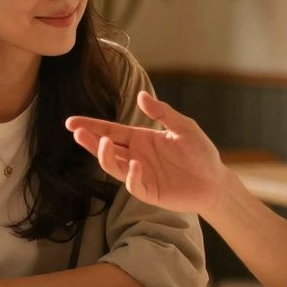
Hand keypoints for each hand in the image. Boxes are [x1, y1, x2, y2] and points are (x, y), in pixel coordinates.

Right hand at [66, 91, 226, 216]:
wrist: (215, 180)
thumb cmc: (200, 153)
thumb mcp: (183, 126)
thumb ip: (162, 112)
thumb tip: (140, 95)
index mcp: (140, 139)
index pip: (110, 131)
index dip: (91, 126)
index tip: (71, 122)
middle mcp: (135, 156)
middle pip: (106, 148)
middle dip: (90, 140)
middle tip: (77, 131)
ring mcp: (140, 175)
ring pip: (115, 167)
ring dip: (105, 156)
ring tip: (103, 143)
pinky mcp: (150, 192)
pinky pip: (134, 185)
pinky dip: (131, 176)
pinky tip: (135, 164)